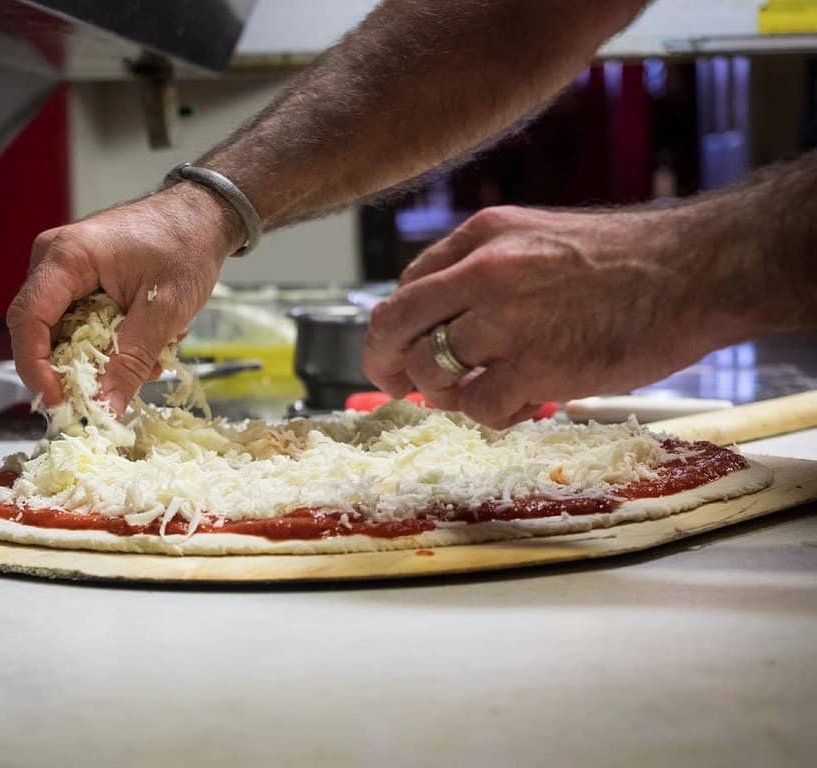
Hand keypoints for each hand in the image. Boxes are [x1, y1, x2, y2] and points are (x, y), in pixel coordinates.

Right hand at [8, 183, 242, 414]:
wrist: (201, 216)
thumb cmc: (185, 246)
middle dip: (75, 369)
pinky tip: (147, 344)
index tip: (59, 402)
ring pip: (63, 332)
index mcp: (67, 257)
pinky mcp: (78, 280)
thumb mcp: (163, 311)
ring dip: (101, 357)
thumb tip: (106, 408)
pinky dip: (108, 343)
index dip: (36, 368)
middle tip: (112, 394)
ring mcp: (64, 270)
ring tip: (150, 360)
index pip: (27, 320)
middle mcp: (54, 260)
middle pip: (40, 331)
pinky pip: (79, 323)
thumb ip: (132, 361)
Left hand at [362, 205, 747, 427]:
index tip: (395, 354)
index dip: (393, 329)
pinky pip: (478, 406)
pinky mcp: (536, 366)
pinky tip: (522, 405)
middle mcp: (483, 272)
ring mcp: (507, 320)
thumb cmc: (623, 261)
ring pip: (430, 371)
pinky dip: (491, 415)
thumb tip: (438, 316)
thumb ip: (483, 269)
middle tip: (397, 388)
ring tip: (486, 392)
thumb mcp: (538, 237)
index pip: (405, 287)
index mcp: (482, 235)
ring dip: (448, 393)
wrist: (694, 271)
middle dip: (385, 364)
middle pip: (395, 327)